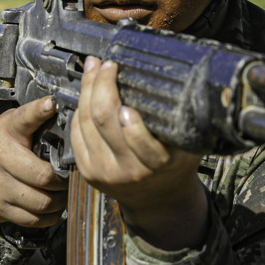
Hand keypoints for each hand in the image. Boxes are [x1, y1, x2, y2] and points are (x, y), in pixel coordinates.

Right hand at [0, 96, 67, 227]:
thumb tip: (58, 104)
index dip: (41, 110)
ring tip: (64, 194)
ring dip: (60, 201)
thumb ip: (35, 117)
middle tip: (72, 178)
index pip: (26, 118)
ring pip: (41, 203)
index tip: (52, 103)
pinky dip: (48, 217)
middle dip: (65, 181)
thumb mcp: (12, 123)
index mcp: (6, 132)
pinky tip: (53, 207)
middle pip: (45, 177)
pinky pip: (31, 220)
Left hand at [72, 56, 208, 249]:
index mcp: (156, 163)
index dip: (124, 103)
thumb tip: (182, 82)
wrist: (160, 200)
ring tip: (94, 69)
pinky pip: (76, 132)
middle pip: (103, 119)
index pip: (136, 135)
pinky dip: (80, 108)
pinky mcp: (88, 171)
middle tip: (106, 64)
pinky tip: (87, 92)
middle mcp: (128, 169)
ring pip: (85, 121)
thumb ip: (181, 121)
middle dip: (101, 84)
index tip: (123, 77)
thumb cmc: (175, 164)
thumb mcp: (187, 144)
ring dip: (87, 90)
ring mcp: (104, 171)